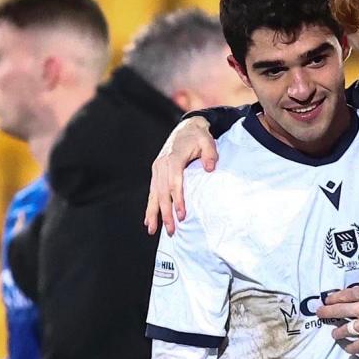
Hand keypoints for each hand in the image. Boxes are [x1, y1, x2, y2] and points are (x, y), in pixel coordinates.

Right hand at [145, 116, 217, 235]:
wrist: (187, 128)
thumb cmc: (198, 137)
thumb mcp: (208, 141)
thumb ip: (210, 154)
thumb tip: (210, 168)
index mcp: (173, 158)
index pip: (174, 183)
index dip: (178, 200)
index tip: (181, 215)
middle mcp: (162, 164)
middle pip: (163, 192)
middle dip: (165, 213)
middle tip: (171, 230)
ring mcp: (157, 168)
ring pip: (154, 194)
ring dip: (153, 213)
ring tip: (152, 230)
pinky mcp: (156, 171)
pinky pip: (152, 191)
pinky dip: (150, 205)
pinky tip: (148, 219)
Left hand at [320, 265, 358, 354]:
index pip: (345, 295)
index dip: (334, 297)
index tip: (327, 300)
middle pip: (339, 311)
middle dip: (327, 312)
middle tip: (319, 314)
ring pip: (345, 329)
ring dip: (337, 332)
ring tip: (334, 334)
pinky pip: (357, 345)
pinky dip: (351, 348)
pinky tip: (348, 349)